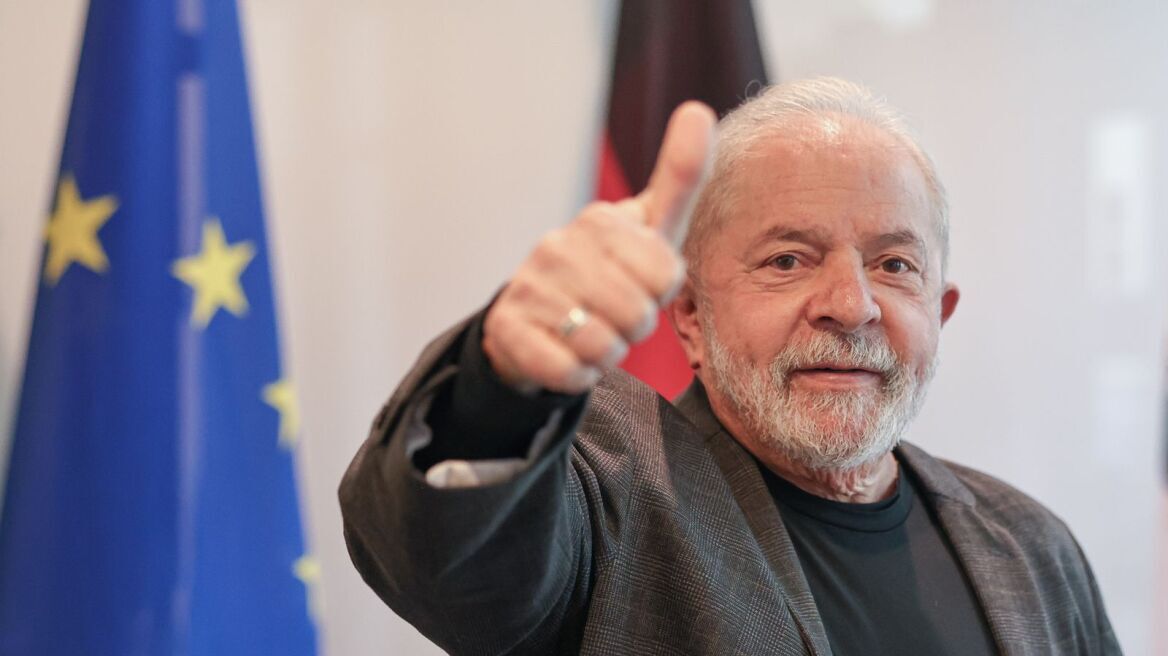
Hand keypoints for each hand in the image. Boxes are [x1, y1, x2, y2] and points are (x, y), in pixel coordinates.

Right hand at [482, 101, 715, 393]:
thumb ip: (679, 177)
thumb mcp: (649, 226)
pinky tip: (566, 354)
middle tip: (614, 314)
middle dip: (634, 327)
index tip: (639, 281)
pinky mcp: (508, 330)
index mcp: (599, 219)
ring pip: (603, 346)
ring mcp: (528, 287)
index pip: (666, 276)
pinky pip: (568, 371)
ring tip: (589, 332)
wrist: (534, 316)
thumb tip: (698, 108)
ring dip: (606, 353)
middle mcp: (557, 246)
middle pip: (638, 316)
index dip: (660, 292)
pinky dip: (577, 375)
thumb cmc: (608, 269)